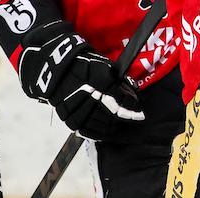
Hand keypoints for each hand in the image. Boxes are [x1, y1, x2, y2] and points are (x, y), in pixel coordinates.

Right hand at [18, 21, 143, 140]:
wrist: (59, 70)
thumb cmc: (87, 66)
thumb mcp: (107, 68)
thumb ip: (121, 84)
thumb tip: (133, 100)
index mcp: (100, 81)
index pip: (122, 102)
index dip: (133, 110)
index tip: (140, 114)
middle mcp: (88, 96)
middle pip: (113, 116)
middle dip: (125, 119)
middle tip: (132, 119)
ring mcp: (76, 109)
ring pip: (101, 126)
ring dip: (114, 127)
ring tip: (120, 124)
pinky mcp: (68, 118)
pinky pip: (87, 132)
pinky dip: (99, 133)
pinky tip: (106, 131)